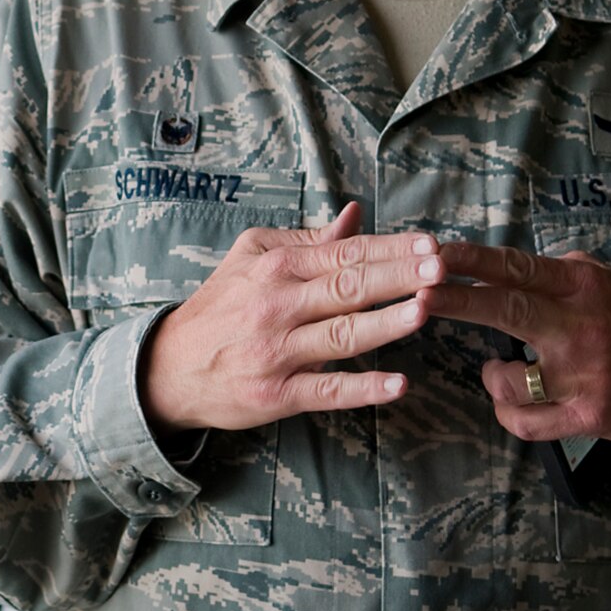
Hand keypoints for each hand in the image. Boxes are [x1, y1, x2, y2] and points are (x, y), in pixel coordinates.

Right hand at [139, 202, 442, 433]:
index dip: (389, 248)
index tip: (429, 243)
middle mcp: (277, 306)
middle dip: (398, 276)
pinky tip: (397, 384)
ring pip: (340, 335)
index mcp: (276, 268)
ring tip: (424, 311)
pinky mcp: (277, 394)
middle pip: (348, 287)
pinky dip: (362, 388)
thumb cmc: (220, 308)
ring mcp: (278, 352)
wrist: (169, 366)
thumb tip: (355, 215)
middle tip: (440, 267)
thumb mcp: (252, 259)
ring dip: (385, 323)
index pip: (343, 253)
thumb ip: (306, 241)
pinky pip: (326, 392)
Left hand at [419, 244, 610, 443]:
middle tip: (419, 297)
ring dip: (493, 379)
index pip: (516, 267)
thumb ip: (557, 271)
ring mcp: (583, 374)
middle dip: (456, 301)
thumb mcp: (604, 282)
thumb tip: (502, 263)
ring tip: (502, 374)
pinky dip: (510, 414)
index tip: (435, 253)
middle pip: (507, 309)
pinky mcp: (588, 414)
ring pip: (509, 380)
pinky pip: (525, 422)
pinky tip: (516, 404)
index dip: (472, 260)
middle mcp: (579, 326)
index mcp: (580, 287)